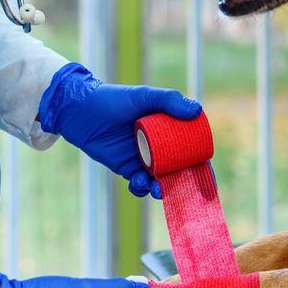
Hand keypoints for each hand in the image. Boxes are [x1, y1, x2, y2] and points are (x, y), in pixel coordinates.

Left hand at [38, 63, 201, 197]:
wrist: (80, 110)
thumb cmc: (114, 99)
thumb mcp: (143, 96)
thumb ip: (169, 100)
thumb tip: (197, 112)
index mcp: (169, 127)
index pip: (191, 148)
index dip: (202, 164)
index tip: (207, 178)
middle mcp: (159, 144)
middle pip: (179, 169)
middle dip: (184, 183)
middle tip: (186, 191)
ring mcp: (144, 157)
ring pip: (160, 179)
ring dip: (162, 188)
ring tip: (158, 189)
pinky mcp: (127, 168)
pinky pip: (139, 184)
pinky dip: (142, 188)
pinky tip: (139, 182)